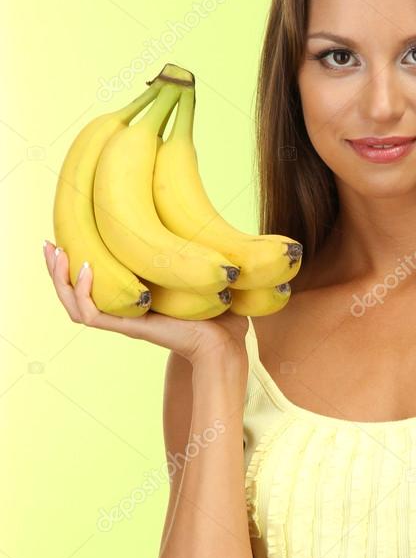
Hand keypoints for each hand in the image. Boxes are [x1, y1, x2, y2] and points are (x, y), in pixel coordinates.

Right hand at [43, 241, 248, 366]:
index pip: (91, 284)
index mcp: (132, 299)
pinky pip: (90, 314)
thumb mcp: (193, 274)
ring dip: (60, 280)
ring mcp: (123, 320)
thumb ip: (185, 252)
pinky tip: (85, 269)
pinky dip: (82, 293)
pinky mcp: (129, 328)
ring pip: (73, 305)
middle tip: (48, 244)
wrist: (225, 340)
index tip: (64, 237)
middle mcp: (122, 310)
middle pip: (72, 294)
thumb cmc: (216, 311)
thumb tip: (192, 216)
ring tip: (58, 253)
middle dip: (55, 269)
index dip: (73, 265)